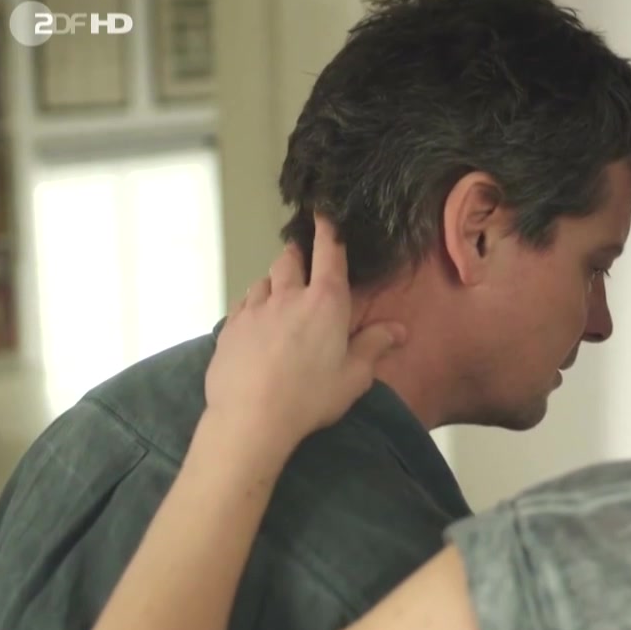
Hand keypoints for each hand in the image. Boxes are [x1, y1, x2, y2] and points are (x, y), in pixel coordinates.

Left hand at [203, 212, 404, 460]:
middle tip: (301, 258)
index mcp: (325, 301)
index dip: (327, 230)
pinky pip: (244, 305)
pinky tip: (257, 322)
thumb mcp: (354, 376)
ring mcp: (255, 309)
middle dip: (296, 253)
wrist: (250, 417)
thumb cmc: (311, 396)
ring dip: (274, 281)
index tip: (322, 211)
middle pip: (288, 260)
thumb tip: (400, 330)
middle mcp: (288, 295)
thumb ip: (374, 347)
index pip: (328, 254)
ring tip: (280, 295)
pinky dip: (254, 305)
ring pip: (264, 281)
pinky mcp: (230, 328)